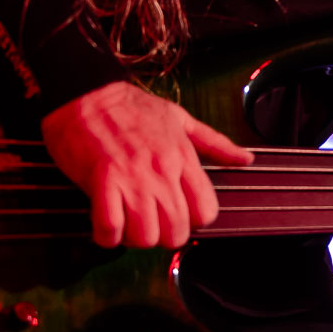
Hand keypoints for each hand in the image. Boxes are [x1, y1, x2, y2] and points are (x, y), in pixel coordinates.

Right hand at [41, 81, 252, 248]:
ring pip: (145, 237)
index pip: (206, 212)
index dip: (192, 222)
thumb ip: (215, 143)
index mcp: (183, 157)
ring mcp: (133, 177)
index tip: (177, 214)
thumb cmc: (131, 107)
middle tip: (148, 223)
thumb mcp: (181, 119)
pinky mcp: (102, 181)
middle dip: (163, 236)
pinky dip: (106, 235)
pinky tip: (105, 225)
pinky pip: (110, 228)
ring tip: (125, 224)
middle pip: (177, 232)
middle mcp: (162, 171)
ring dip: (133, 238)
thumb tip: (246, 159)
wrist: (87, 93)